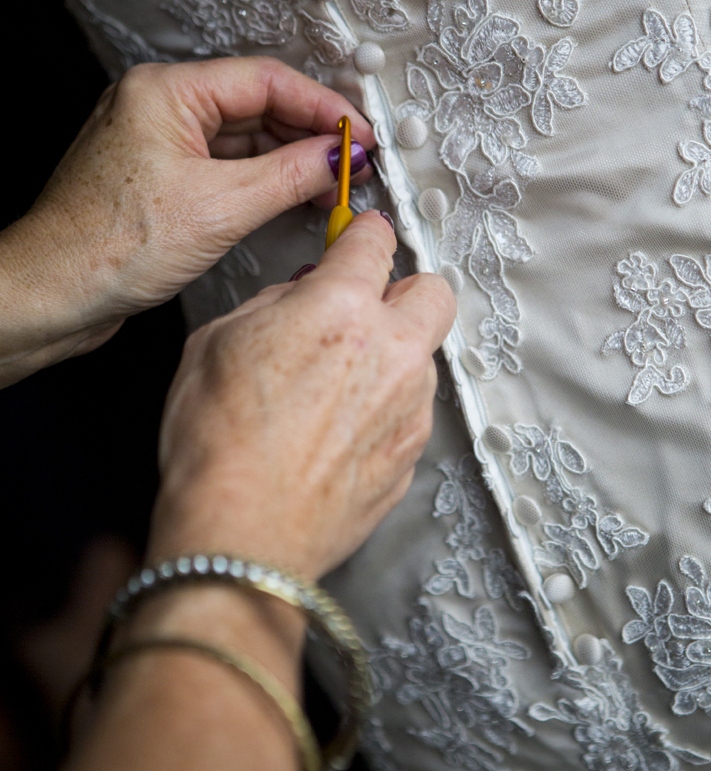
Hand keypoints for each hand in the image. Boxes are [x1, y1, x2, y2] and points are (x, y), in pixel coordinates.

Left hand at [0, 57, 374, 384]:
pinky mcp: (158, 177)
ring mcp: (156, 141)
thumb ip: (292, 175)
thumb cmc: (107, 248)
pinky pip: (223, 165)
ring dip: (289, 161)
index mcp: (163, 91)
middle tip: (354, 165)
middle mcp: (157, 106)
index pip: (265, 80)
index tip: (362, 135)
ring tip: (331, 187)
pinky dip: (261, 181)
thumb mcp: (220, 208)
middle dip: (309, 135)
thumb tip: (341, 156)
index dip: (323, 107)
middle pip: (256, 105)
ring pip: (242, 138)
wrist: (49, 295)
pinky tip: (292, 199)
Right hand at [151, 212, 455, 580]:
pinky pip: (410, 413)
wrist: (240, 537)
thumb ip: (274, 303)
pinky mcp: (410, 457)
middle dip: (404, 290)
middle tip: (364, 307)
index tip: (359, 238)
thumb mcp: (217, 342)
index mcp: (342, 310)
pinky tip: (336, 434)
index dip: (362, 234)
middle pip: (433, 292)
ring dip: (392, 359)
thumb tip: (301, 294)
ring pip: (422, 358)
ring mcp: (409, 409)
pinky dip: (384, 412)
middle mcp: (392, 353)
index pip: (373, 243)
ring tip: (335, 389)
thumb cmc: (218, 444)